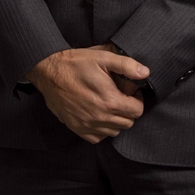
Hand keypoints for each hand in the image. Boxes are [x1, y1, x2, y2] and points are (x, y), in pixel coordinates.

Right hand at [25, 48, 149, 143]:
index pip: (137, 110)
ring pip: (114, 131)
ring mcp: (88, 125)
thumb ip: (126, 65)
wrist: (49, 72)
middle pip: (128, 123)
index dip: (137, 100)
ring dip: (116, 120)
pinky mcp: (78, 128)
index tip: (130, 92)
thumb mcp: (102, 57)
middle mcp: (100, 117)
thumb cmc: (76, 63)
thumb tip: (145, 73)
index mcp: (110, 100)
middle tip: (120, 96)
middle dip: (128, 110)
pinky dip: (102, 129)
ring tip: (109, 104)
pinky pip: (98, 137)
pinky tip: (97, 114)